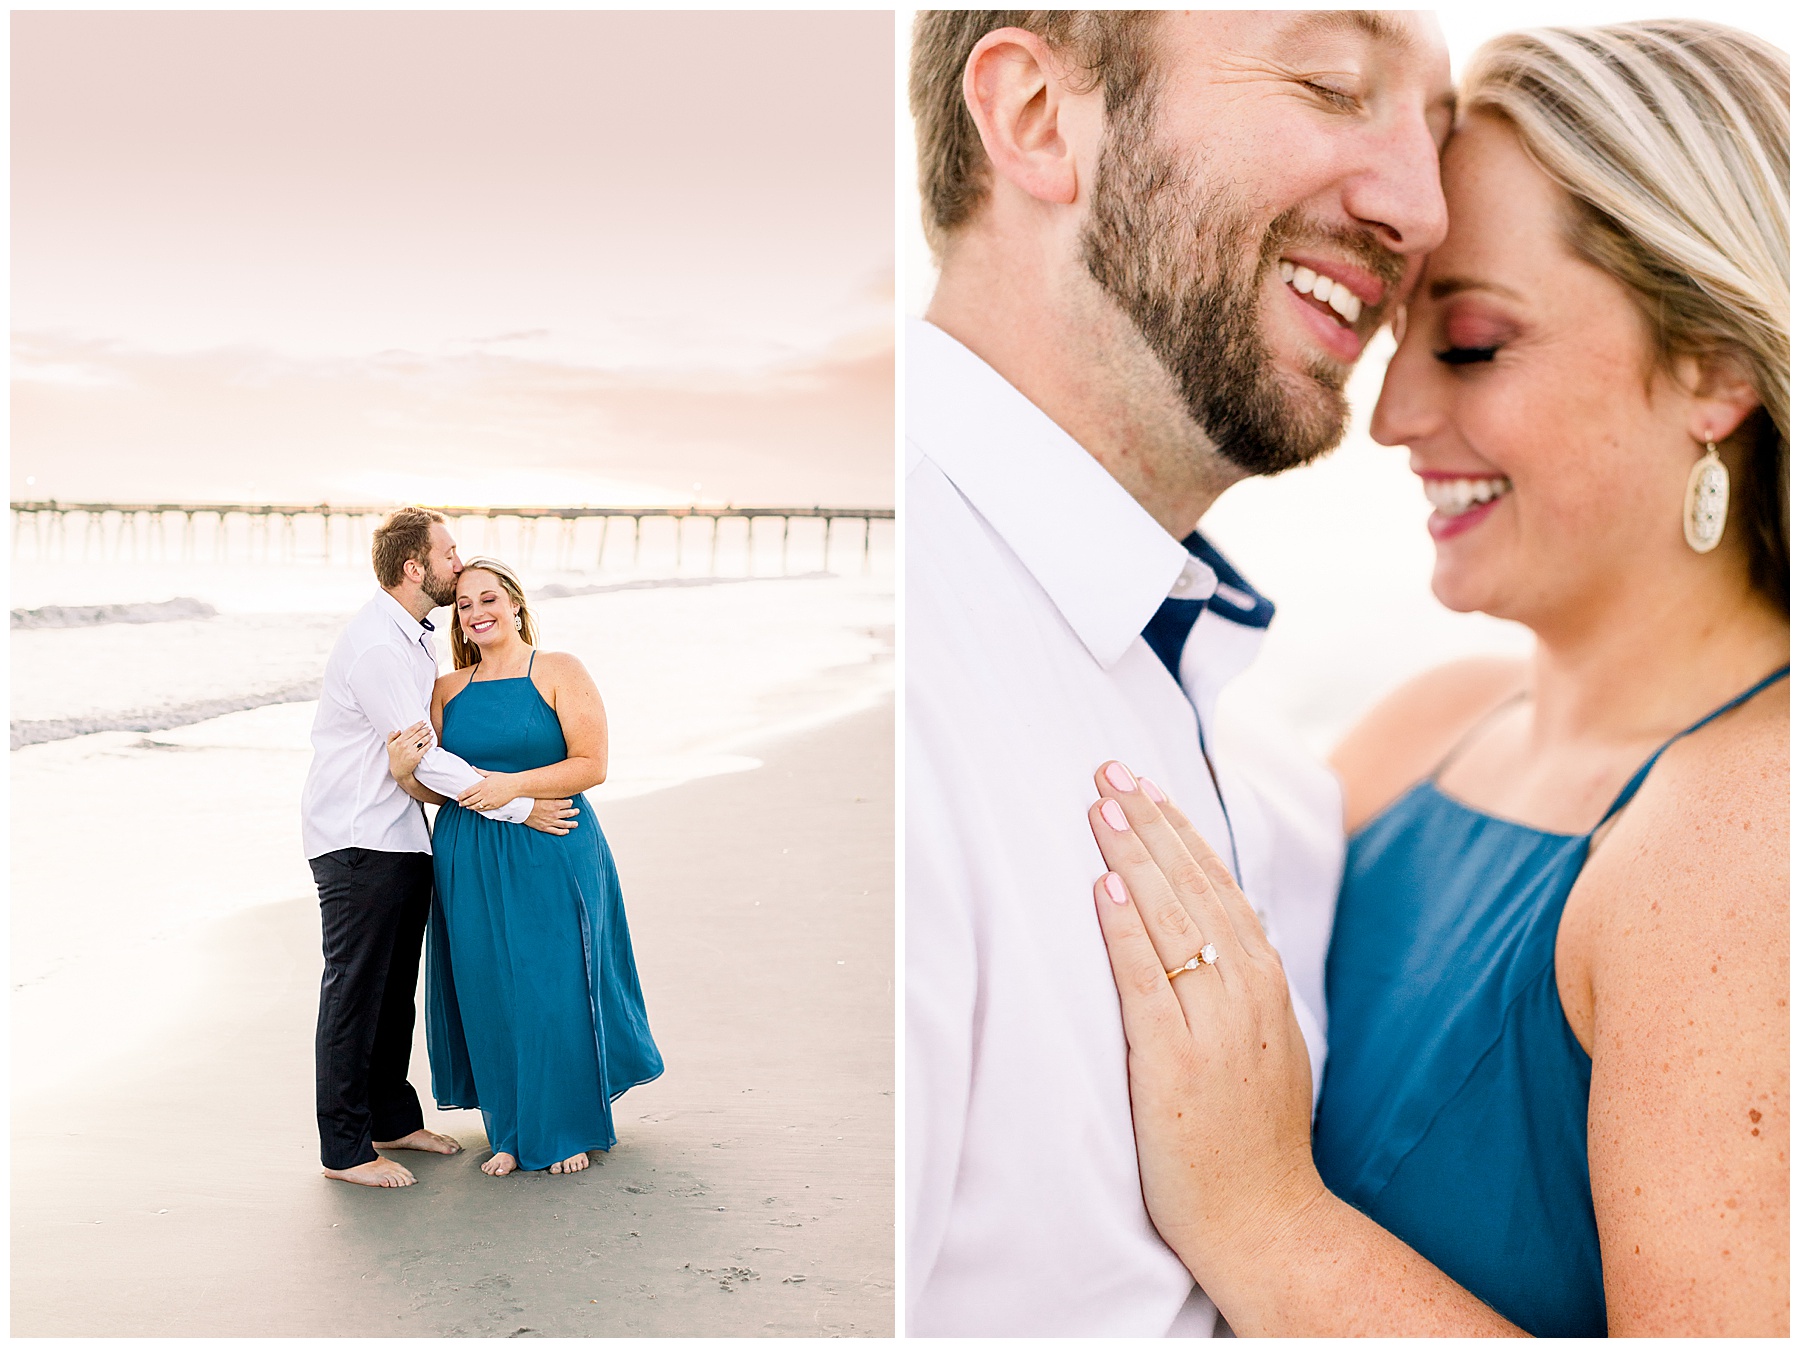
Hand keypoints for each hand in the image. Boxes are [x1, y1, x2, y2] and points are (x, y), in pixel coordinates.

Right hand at [386, 721, 430, 779]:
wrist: (399, 771)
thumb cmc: (394, 757)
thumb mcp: (389, 746)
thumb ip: (391, 736)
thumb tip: (398, 730)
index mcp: (399, 741)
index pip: (411, 730)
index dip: (418, 724)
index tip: (423, 721)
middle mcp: (405, 745)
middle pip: (418, 734)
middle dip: (425, 729)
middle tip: (429, 727)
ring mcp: (411, 751)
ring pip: (422, 740)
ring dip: (428, 736)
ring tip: (431, 733)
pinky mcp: (416, 757)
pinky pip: (424, 749)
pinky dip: (429, 744)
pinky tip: (431, 742)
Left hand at [458, 771, 522, 811]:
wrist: (515, 785)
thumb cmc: (504, 778)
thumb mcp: (491, 774)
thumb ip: (480, 772)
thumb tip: (472, 767)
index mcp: (482, 784)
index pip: (468, 792)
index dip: (461, 796)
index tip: (457, 797)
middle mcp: (484, 793)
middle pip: (470, 800)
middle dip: (463, 803)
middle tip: (460, 803)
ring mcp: (489, 800)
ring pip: (476, 806)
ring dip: (470, 807)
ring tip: (466, 807)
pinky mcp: (494, 805)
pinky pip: (484, 809)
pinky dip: (478, 809)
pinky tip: (476, 808)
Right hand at [523, 797, 578, 834]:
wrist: (521, 809)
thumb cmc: (531, 800)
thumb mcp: (543, 794)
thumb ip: (553, 794)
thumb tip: (559, 791)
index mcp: (555, 804)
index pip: (568, 803)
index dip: (570, 802)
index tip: (570, 802)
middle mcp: (555, 813)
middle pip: (569, 813)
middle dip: (574, 812)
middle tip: (577, 811)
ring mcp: (550, 821)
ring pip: (565, 824)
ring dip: (572, 824)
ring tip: (576, 824)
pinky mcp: (545, 827)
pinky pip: (556, 831)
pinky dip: (562, 832)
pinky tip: (566, 831)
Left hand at [1086, 761, 1325, 1287]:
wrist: (1268, 1222)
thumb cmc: (1253, 1138)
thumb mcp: (1265, 1043)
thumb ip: (1242, 985)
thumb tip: (1216, 924)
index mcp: (1263, 984)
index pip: (1218, 886)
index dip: (1179, 831)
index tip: (1144, 784)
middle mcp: (1245, 993)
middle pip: (1193, 887)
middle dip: (1149, 822)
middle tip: (1109, 768)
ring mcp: (1214, 1026)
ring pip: (1172, 919)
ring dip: (1134, 855)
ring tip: (1101, 804)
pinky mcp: (1176, 1062)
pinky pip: (1147, 979)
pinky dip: (1126, 927)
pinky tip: (1106, 884)